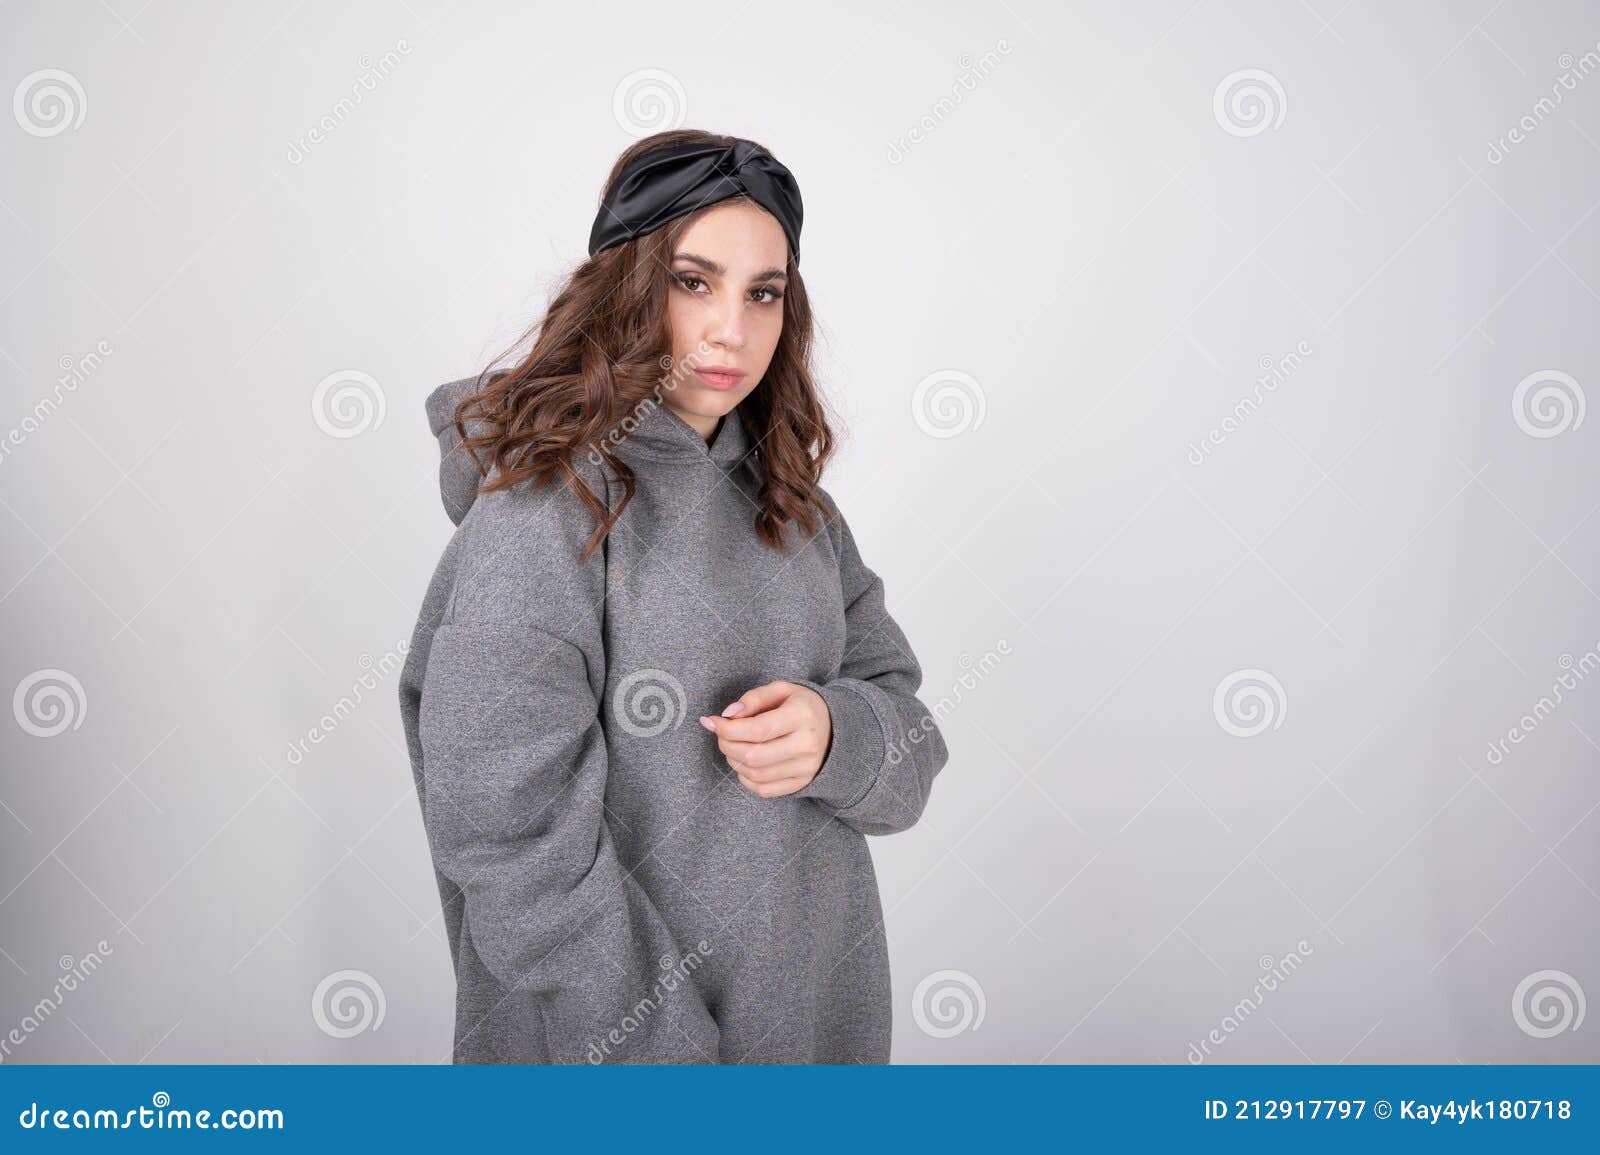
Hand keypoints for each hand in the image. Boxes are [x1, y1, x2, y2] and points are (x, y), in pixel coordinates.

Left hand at [698, 680, 830, 797]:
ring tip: (732, 745)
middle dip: (727, 745)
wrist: (834, 728)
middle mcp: (807, 745)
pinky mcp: (801, 783)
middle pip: (753, 755)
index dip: (728, 729)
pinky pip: (764, 789)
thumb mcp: (782, 690)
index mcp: (803, 716)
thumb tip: (727, 714)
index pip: (758, 729)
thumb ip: (754, 698)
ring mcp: (806, 768)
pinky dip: (746, 777)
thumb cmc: (801, 706)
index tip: (713, 722)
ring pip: (755, 774)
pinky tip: (745, 762)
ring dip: (734, 760)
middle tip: (721, 734)